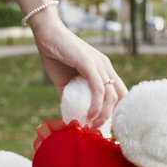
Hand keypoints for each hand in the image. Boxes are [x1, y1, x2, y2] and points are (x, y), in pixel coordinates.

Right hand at [28, 7, 127, 129]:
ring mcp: (100, 65)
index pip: (119, 94)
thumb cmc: (55, 55)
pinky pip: (98, 88)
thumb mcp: (66, 82)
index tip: (106, 127)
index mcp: (103, 70)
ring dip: (103, 115)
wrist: (46, 35)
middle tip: (100, 131)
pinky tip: (89, 116)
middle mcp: (106, 67)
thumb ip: (71, 98)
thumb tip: (72, 117)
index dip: (115, 112)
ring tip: (92, 127)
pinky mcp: (89, 64)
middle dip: (113, 117)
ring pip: (110, 96)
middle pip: (120, 97)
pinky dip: (96, 105)